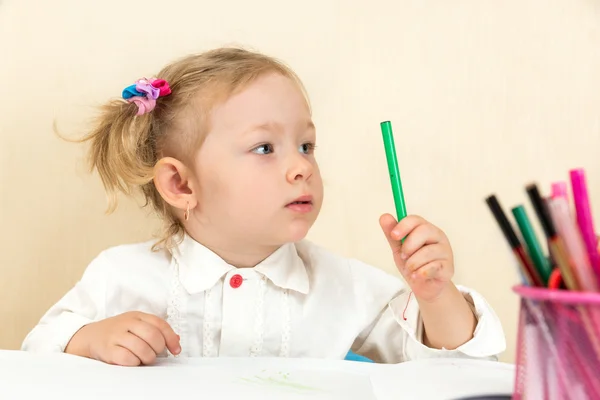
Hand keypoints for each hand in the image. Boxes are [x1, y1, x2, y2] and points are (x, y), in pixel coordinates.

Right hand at [65, 311, 180, 365]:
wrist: (90, 336)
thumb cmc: (119, 332)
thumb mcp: (137, 325)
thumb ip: (156, 331)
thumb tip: (177, 340)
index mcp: (138, 315)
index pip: (160, 324)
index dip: (171, 339)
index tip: (176, 350)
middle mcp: (127, 322)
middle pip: (153, 336)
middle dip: (159, 349)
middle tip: (155, 354)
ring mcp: (117, 335)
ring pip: (142, 348)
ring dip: (148, 357)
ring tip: (144, 359)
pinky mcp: (108, 349)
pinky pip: (128, 358)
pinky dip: (135, 362)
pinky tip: (133, 361)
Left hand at [380, 214, 453, 301]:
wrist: (424, 286)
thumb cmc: (413, 263)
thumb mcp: (399, 248)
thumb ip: (392, 233)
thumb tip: (384, 216)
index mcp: (425, 228)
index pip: (416, 220)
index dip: (403, 226)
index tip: (393, 236)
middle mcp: (438, 236)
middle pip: (424, 231)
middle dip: (409, 245)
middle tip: (403, 256)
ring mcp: (446, 251)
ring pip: (427, 252)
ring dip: (413, 263)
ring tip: (410, 269)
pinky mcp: (448, 267)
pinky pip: (433, 267)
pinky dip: (420, 273)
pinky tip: (417, 275)